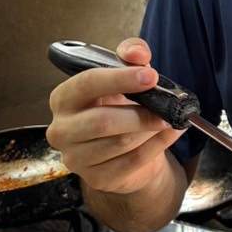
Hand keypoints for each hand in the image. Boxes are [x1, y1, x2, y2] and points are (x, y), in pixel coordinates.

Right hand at [46, 37, 185, 196]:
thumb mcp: (125, 75)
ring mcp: (76, 158)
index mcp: (63, 99)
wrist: (125, 148)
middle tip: (167, 107)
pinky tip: (170, 133)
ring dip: (150, 130)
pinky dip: (158, 145)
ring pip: (120, 143)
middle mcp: (61, 130)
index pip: (87, 84)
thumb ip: (131, 55)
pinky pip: (133, 161)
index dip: (120, 79)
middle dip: (140, 113)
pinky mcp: (98, 178)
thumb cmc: (119, 106)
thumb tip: (137, 53)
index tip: (150, 76)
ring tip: (168, 119)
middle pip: (102, 121)